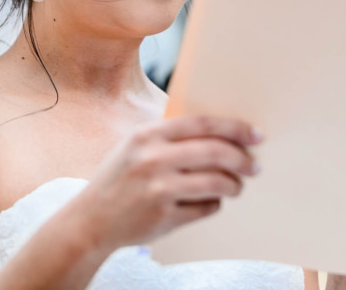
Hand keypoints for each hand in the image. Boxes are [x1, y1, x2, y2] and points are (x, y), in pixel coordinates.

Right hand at [73, 115, 261, 251]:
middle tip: (254, 166)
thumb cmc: (119, 179)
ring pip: (217, 182)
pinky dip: (215, 204)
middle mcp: (153, 159)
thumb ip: (171, 137)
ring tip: (236, 186)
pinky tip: (212, 201)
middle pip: (216, 152)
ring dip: (234, 185)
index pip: (203, 124)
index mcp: (148, 135)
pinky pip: (206, 208)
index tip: (256, 134)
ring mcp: (158, 189)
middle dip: (243, 159)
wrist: (89, 221)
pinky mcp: (163, 217)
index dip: (235, 128)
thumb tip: (223, 133)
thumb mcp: (136, 146)